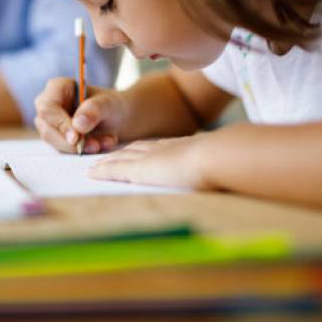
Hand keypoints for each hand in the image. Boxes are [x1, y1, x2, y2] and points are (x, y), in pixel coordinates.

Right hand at [33, 78, 125, 153]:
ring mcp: (51, 125)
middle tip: (95, 146)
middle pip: (48, 130)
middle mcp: (48, 107)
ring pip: (56, 144)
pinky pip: (66, 151)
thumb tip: (78, 124)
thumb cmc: (111, 104)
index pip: (48, 109)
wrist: (118, 118)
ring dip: (81, 148)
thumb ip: (94, 110)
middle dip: (72, 142)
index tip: (76, 138)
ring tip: (105, 142)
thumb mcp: (108, 103)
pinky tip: (103, 143)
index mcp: (56, 88)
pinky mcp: (58, 140)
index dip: (60, 125)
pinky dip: (85, 151)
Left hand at [88, 135, 213, 189]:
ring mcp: (148, 159)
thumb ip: (216, 165)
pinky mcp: (138, 170)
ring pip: (120, 159)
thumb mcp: (220, 161)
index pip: (154, 148)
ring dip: (106, 162)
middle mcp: (160, 149)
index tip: (133, 153)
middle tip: (105, 157)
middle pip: (133, 150)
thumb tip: (230, 171)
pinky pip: (114, 170)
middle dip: (119, 154)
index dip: (141, 151)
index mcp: (180, 148)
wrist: (215, 156)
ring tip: (94, 166)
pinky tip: (91, 173)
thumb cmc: (224, 162)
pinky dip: (102, 171)